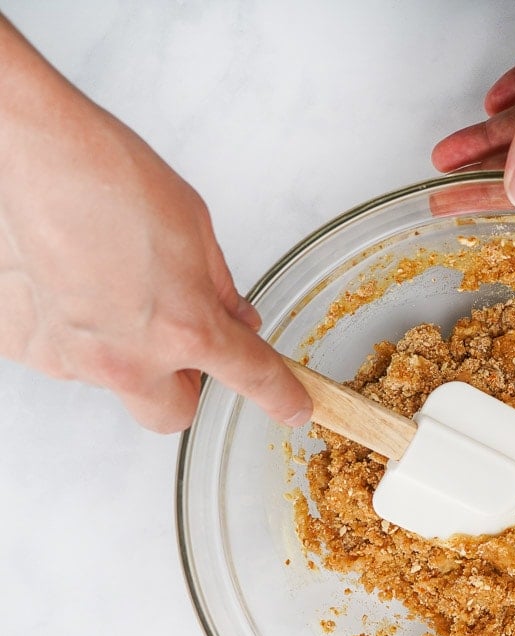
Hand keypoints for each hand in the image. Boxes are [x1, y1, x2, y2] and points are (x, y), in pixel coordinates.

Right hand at [0, 17, 311, 432]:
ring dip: (125, 352)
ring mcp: (71, 359)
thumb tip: (235, 319)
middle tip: (181, 344)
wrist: (22, 149)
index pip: (252, 378)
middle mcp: (128, 359)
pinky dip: (74, 331)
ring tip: (109, 287)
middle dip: (184, 387)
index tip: (292, 408)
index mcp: (185, 329)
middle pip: (173, 413)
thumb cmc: (104, 175)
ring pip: (115, 382)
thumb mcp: (194, 230)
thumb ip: (219, 290)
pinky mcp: (24, 347)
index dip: (279, 397)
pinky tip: (69, 285)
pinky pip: (63, 356)